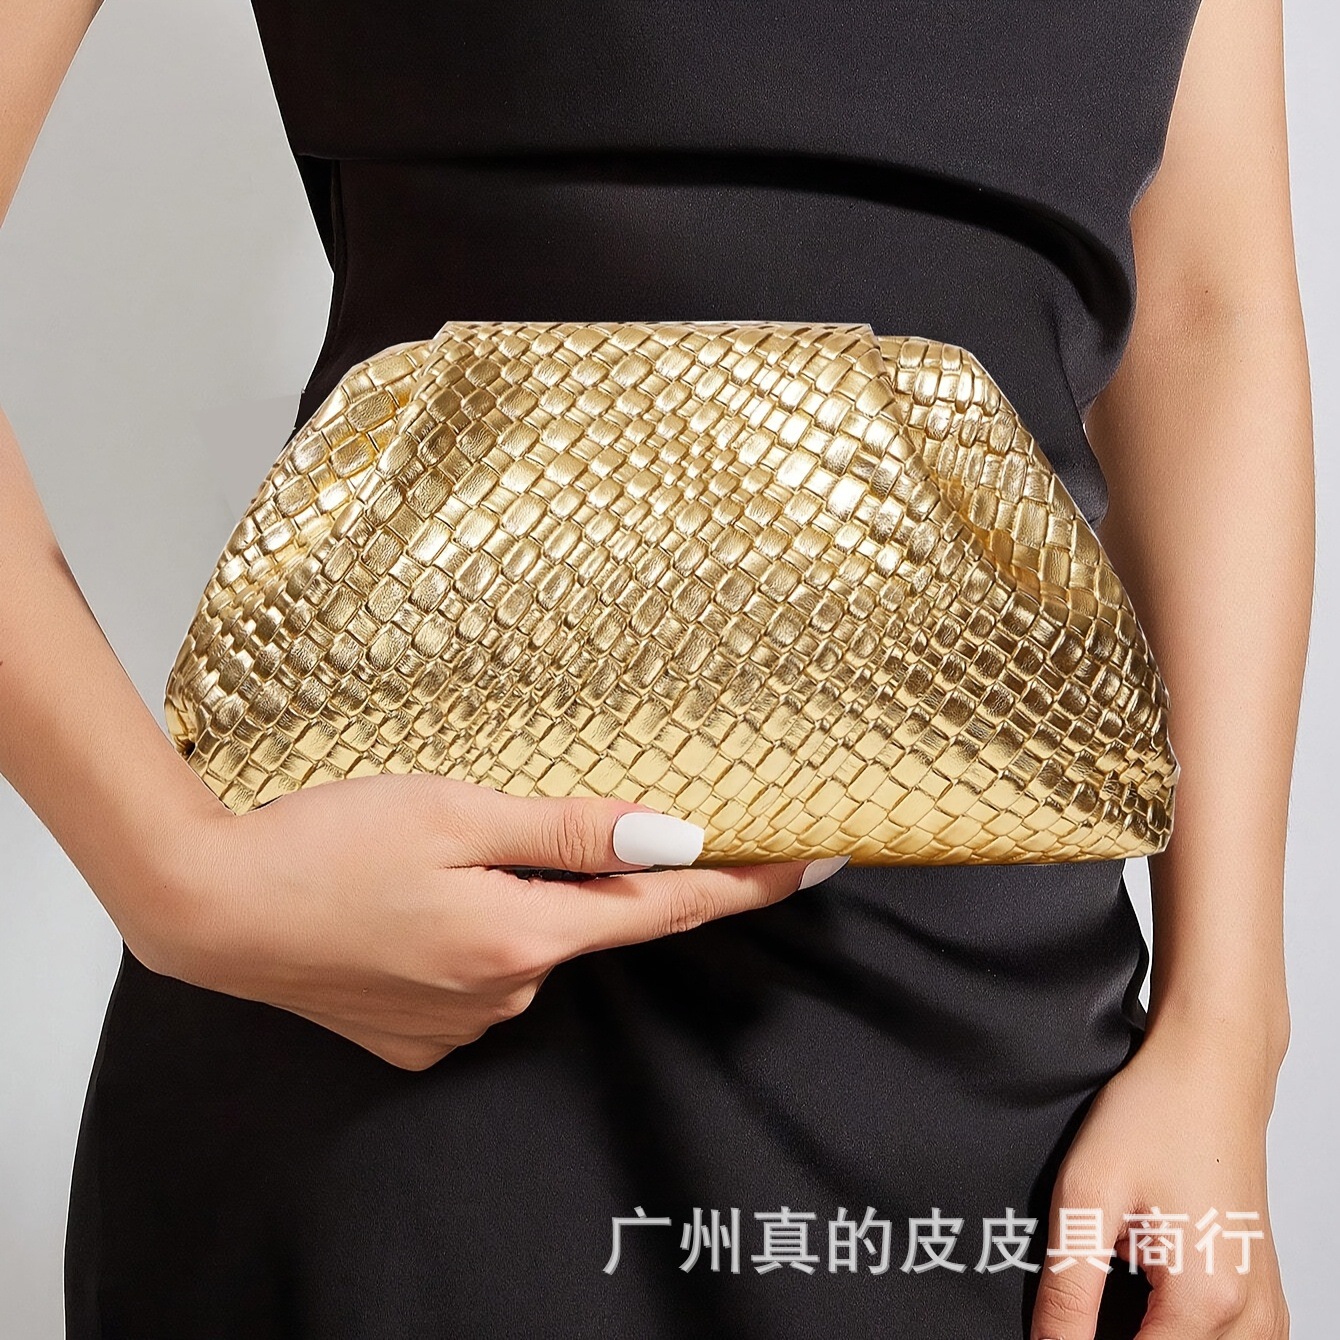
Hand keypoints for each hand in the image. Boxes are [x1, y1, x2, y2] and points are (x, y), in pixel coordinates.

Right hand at [117, 774, 844, 1070]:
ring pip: (531, 941)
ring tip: (426, 855)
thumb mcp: (455, 811)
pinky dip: (474, 929)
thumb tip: (676, 837)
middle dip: (581, 870)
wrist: (210, 908)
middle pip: (589, 920)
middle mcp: (503, 996)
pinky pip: (482, 971)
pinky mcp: (419, 1033)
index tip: (814, 862)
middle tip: (499, 821)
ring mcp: (459, 1023)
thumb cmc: (324, 844)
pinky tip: (410, 900)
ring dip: (515, 895)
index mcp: (521, 939)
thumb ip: (569, 831)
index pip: (666, 910)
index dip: (745, 884)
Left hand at [1029, 1019, 1288, 1338]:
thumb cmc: (1158, 1113)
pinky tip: (1143, 1298)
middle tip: (1084, 1294)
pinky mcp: (1263, 1293)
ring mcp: (1265, 1308)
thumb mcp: (1087, 1195)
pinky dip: (1180, 1332)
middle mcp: (1249, 1316)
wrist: (1212, 1067)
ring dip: (1150, 1336)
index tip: (1059, 1331)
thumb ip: (1069, 1289)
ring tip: (1111, 1284)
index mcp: (1205, 1300)